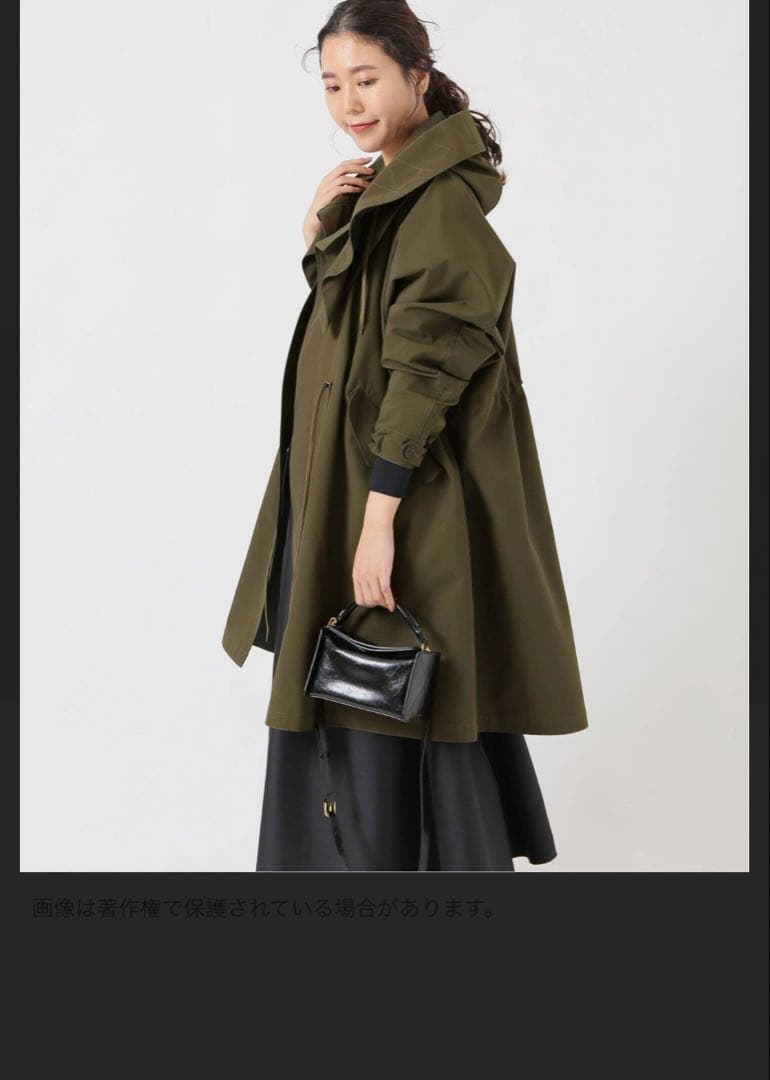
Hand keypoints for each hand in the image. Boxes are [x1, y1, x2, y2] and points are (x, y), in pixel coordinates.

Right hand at [302, 156, 375, 248]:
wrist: (313, 225)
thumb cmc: (328, 211)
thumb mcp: (337, 196)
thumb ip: (345, 188)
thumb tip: (362, 184)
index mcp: (329, 178)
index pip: (343, 164)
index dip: (356, 160)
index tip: (369, 159)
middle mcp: (326, 181)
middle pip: (344, 167)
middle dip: (359, 167)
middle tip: (372, 170)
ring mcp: (325, 189)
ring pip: (343, 178)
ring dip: (358, 180)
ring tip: (368, 184)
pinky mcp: (325, 198)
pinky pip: (339, 189)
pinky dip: (351, 188)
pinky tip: (359, 191)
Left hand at [352, 492, 399, 610]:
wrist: (376, 528)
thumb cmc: (370, 541)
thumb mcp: (361, 559)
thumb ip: (363, 572)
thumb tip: (367, 582)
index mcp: (356, 574)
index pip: (359, 598)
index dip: (368, 604)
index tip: (375, 603)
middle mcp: (363, 576)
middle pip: (369, 601)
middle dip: (377, 605)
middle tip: (384, 603)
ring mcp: (373, 574)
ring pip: (377, 598)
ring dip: (384, 603)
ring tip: (389, 603)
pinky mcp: (383, 570)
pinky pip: (386, 590)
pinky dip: (390, 600)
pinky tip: (393, 603)